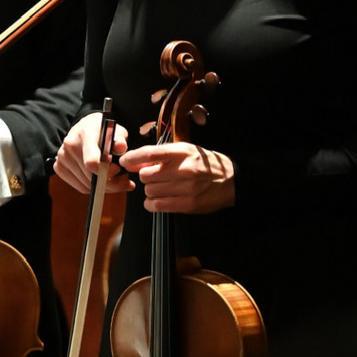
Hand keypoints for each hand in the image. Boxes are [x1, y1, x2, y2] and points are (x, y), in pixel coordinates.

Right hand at [53, 112, 132, 194]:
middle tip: (123, 180)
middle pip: (90, 176)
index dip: (107, 171)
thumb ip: (120, 140)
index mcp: (85, 134)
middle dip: (110, 183)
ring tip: (114, 180)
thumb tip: (120, 147)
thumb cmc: (105, 133)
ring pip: (86, 184)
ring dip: (102, 187)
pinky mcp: (58, 166)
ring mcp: (62, 156)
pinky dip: (92, 187)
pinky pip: (80, 187)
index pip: (92, 161)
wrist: (86, 129)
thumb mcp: (117, 132)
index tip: (117, 170)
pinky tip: (100, 180)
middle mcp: (70, 145)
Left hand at [121, 141, 236, 213]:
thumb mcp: (185, 151)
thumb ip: (162, 155)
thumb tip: (137, 162)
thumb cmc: (204, 164)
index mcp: (182, 152)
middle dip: (146, 177)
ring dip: (150, 190)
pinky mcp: (187, 204)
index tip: (125, 162)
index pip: (149, 153)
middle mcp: (183, 169)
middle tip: (156, 177)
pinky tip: (158, 199)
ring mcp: (186, 188)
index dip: (132, 158)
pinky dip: (152, 204)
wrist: (231, 180)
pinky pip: (156, 205)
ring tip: (162, 187)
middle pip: (146, 176)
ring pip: (149, 191)